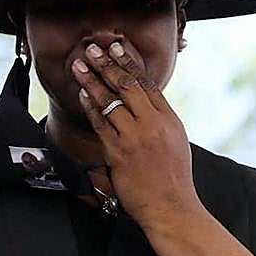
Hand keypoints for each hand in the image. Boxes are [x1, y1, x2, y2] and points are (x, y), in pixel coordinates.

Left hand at [72, 41, 204, 228]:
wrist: (172, 208)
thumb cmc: (173, 179)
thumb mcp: (175, 141)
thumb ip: (159, 120)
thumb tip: (142, 103)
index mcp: (169, 119)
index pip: (147, 83)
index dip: (129, 62)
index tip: (117, 47)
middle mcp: (153, 124)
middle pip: (127, 85)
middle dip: (107, 64)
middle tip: (92, 49)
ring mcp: (135, 137)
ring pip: (110, 101)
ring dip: (92, 80)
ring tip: (80, 65)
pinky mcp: (119, 152)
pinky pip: (101, 123)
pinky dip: (91, 106)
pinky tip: (83, 94)